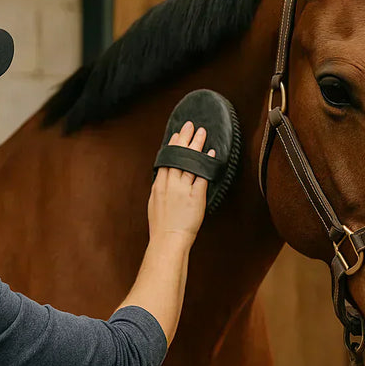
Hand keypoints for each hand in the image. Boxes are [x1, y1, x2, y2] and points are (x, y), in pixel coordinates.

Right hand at [148, 121, 215, 245]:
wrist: (168, 240)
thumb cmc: (161, 226)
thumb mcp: (154, 203)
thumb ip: (160, 188)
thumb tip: (163, 177)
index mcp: (159, 185)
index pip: (166, 159)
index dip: (172, 145)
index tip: (177, 134)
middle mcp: (170, 184)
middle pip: (178, 156)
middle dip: (185, 138)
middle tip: (190, 125)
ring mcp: (182, 189)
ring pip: (190, 162)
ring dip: (196, 146)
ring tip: (202, 133)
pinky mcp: (195, 196)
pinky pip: (202, 175)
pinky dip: (206, 163)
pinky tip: (210, 154)